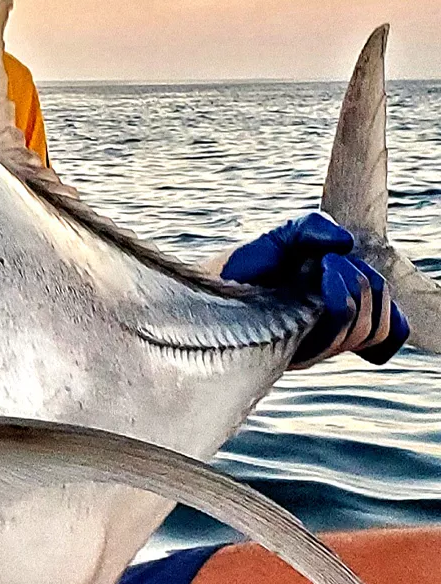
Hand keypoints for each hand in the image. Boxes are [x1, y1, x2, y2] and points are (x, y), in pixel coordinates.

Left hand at [220, 213, 409, 366]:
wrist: (196, 292)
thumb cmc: (239, 267)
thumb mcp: (281, 238)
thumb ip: (313, 228)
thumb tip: (345, 244)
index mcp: (333, 312)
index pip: (386, 322)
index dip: (379, 295)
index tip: (345, 266)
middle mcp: (324, 335)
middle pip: (375, 322)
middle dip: (361, 284)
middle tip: (326, 263)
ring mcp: (308, 348)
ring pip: (357, 331)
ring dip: (347, 293)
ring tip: (316, 270)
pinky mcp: (287, 355)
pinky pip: (328, 343)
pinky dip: (330, 312)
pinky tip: (307, 292)